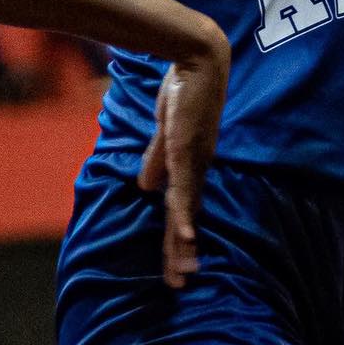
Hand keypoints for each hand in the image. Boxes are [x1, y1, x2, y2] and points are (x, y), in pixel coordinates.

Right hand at [138, 33, 230, 288]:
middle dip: (181, 252)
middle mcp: (197, 168)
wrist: (196, 60)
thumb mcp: (165, 133)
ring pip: (187, 209)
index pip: (182, 209)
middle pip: (186, 217)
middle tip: (179, 284)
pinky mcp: (187, 149)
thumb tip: (145, 188)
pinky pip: (183, 185)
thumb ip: (157, 160)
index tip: (175, 266)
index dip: (178, 238)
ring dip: (183, 242)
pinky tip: (186, 233)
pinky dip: (184, 211)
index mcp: (190, 166)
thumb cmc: (182, 92)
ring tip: (183, 271)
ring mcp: (194, 160)